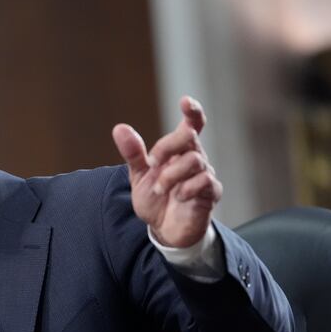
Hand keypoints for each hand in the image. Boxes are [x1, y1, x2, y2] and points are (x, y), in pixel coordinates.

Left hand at [112, 96, 221, 247]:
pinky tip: (178, 197)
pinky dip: (186, 188)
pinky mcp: (210, 193)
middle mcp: (194, 158)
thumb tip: (119, 128)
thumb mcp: (138, 175)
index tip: (185, 102)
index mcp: (178, 150)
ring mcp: (205, 174)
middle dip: (167, 147)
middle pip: (189, 137)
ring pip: (195, 159)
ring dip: (171, 175)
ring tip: (160, 189)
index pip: (192, 125)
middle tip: (153, 164)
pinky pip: (205, 181)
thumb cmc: (155, 199)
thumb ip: (133, 153)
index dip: (192, 111)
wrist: (164, 229)